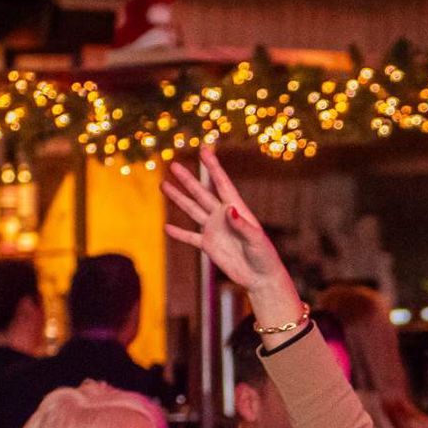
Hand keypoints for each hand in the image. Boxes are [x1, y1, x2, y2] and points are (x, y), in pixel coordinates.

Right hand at [162, 149, 302, 330]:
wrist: (261, 278)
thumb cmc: (264, 256)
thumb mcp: (256, 239)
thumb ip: (242, 225)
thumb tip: (228, 209)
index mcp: (237, 209)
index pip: (222, 183)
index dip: (213, 166)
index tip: (204, 149)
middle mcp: (223, 216)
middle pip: (201, 193)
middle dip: (187, 179)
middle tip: (173, 165)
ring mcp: (214, 230)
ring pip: (192, 210)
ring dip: (178, 198)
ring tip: (164, 185)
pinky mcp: (209, 246)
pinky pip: (190, 237)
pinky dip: (179, 233)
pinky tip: (166, 227)